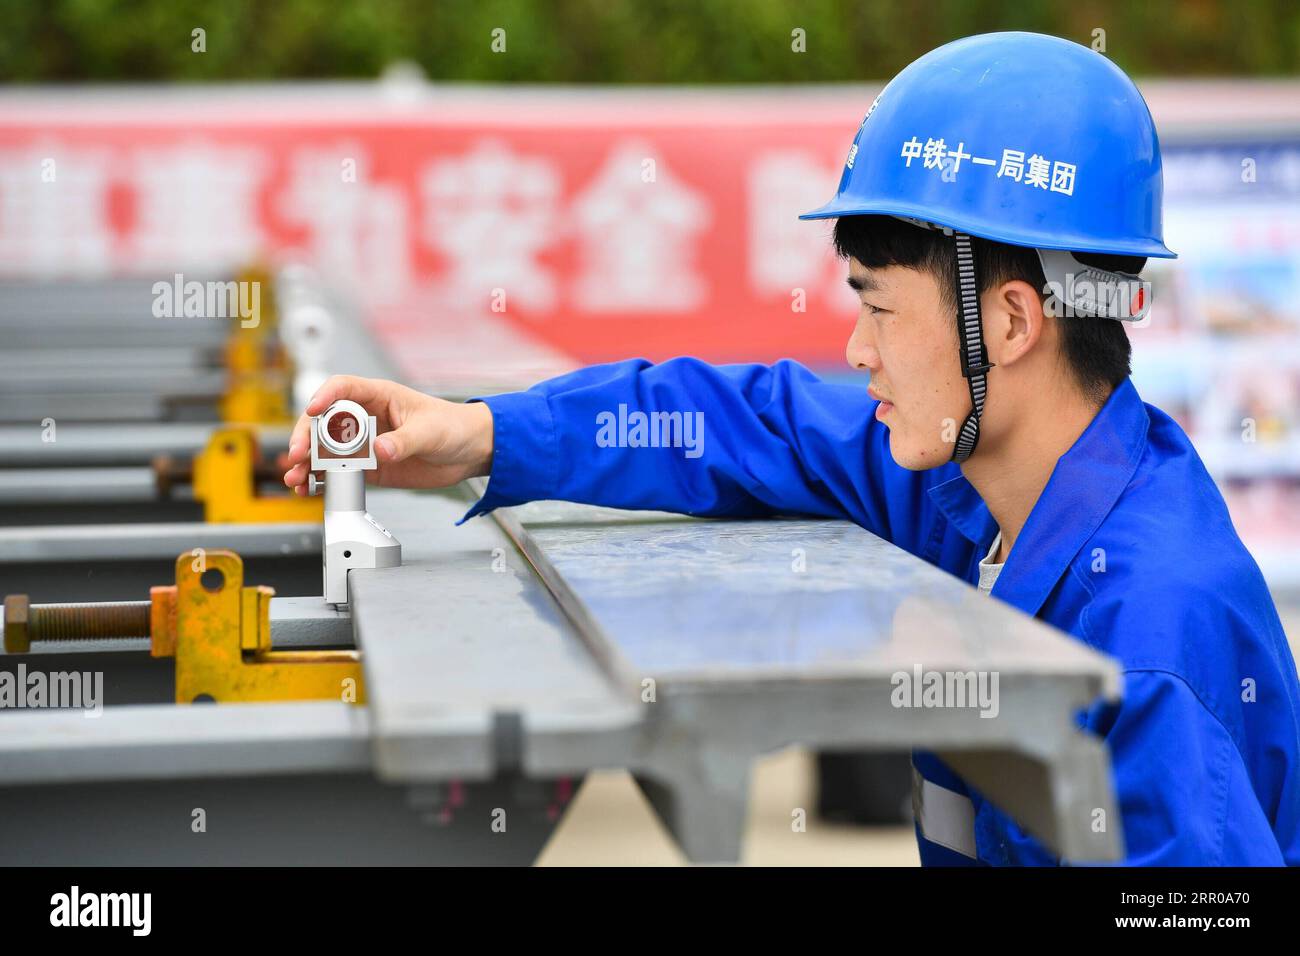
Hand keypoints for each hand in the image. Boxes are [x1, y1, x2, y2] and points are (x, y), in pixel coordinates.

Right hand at [280, 375, 493, 494]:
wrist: (468, 452)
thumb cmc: (453, 427)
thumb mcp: (429, 432)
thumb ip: (404, 441)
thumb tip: (380, 450)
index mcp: (379, 396)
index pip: (343, 389)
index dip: (323, 397)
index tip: (312, 412)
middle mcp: (366, 419)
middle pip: (324, 422)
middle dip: (306, 438)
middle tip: (299, 455)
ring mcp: (365, 444)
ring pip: (325, 450)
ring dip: (307, 463)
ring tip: (297, 477)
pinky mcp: (369, 467)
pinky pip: (338, 471)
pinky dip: (321, 480)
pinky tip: (310, 488)